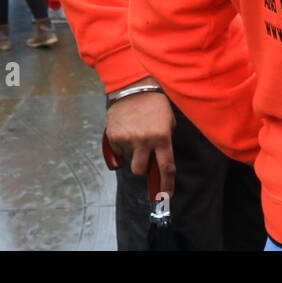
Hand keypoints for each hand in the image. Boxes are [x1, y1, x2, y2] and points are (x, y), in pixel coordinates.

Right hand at [106, 80, 176, 197]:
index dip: (166, 185)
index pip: (166, 168)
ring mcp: (128, 140)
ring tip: (135, 133)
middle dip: (142, 167)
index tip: (166, 195)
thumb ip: (165, 140)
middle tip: (144, 155)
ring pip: (129, 159)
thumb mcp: (167, 121)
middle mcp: (145, 141)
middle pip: (141, 171)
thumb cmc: (154, 103)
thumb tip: (159, 159)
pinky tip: (127, 129)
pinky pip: (119, 150)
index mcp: (162, 138)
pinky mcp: (114, 137)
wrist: (133, 87)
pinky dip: (122, 144)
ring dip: (132, 152)